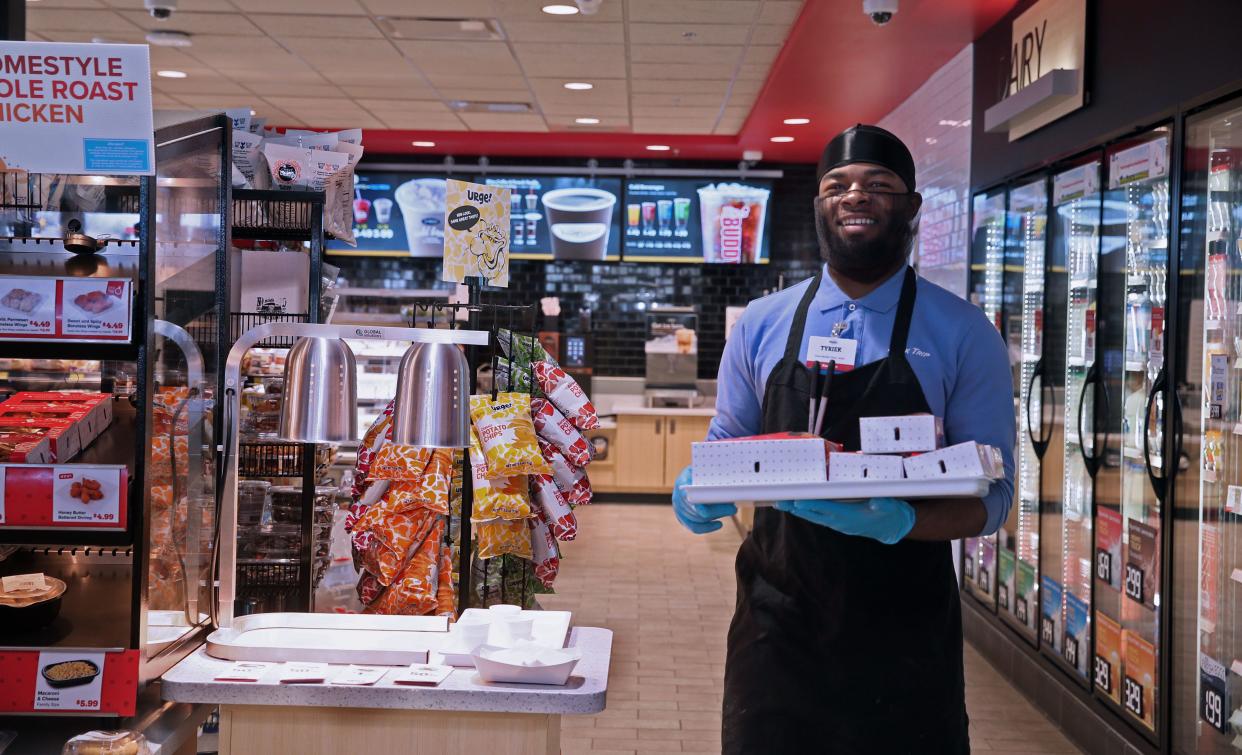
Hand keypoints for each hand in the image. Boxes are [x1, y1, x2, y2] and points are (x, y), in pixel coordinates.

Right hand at [672, 466, 736, 533]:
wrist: (689, 476)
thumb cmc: (699, 472)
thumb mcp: (703, 470)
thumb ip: (711, 477)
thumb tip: (728, 488)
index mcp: (681, 482)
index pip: (687, 496)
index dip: (697, 506)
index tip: (707, 511)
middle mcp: (677, 497)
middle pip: (696, 511)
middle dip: (716, 510)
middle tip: (733, 508)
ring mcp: (678, 509)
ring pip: (697, 519)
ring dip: (715, 516)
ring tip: (730, 510)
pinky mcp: (682, 518)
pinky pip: (694, 527)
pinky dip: (707, 528)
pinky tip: (719, 524)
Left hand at [773, 497, 914, 543]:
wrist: (891, 528)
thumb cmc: (889, 514)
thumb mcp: (890, 507)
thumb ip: (882, 504)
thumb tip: (876, 502)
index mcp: (850, 517)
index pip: (827, 509)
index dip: (812, 505)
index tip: (797, 501)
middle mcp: (840, 521)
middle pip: (814, 514)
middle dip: (796, 508)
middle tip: (779, 501)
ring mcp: (837, 523)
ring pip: (813, 516)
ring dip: (797, 510)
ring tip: (780, 503)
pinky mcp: (837, 522)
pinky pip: (818, 516)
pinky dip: (806, 511)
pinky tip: (796, 507)